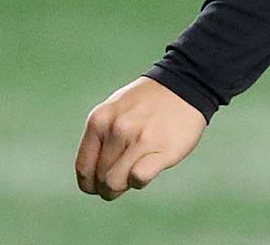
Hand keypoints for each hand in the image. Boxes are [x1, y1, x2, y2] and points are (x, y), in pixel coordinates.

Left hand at [75, 76, 207, 199]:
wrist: (186, 84)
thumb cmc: (148, 102)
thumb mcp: (115, 110)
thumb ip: (101, 137)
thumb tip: (91, 177)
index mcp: (99, 119)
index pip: (83, 169)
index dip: (90, 184)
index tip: (100, 186)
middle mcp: (116, 128)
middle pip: (100, 179)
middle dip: (109, 186)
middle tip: (124, 177)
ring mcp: (138, 139)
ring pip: (115, 183)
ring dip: (125, 185)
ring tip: (136, 171)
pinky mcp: (160, 150)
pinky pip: (138, 179)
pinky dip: (140, 180)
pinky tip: (149, 168)